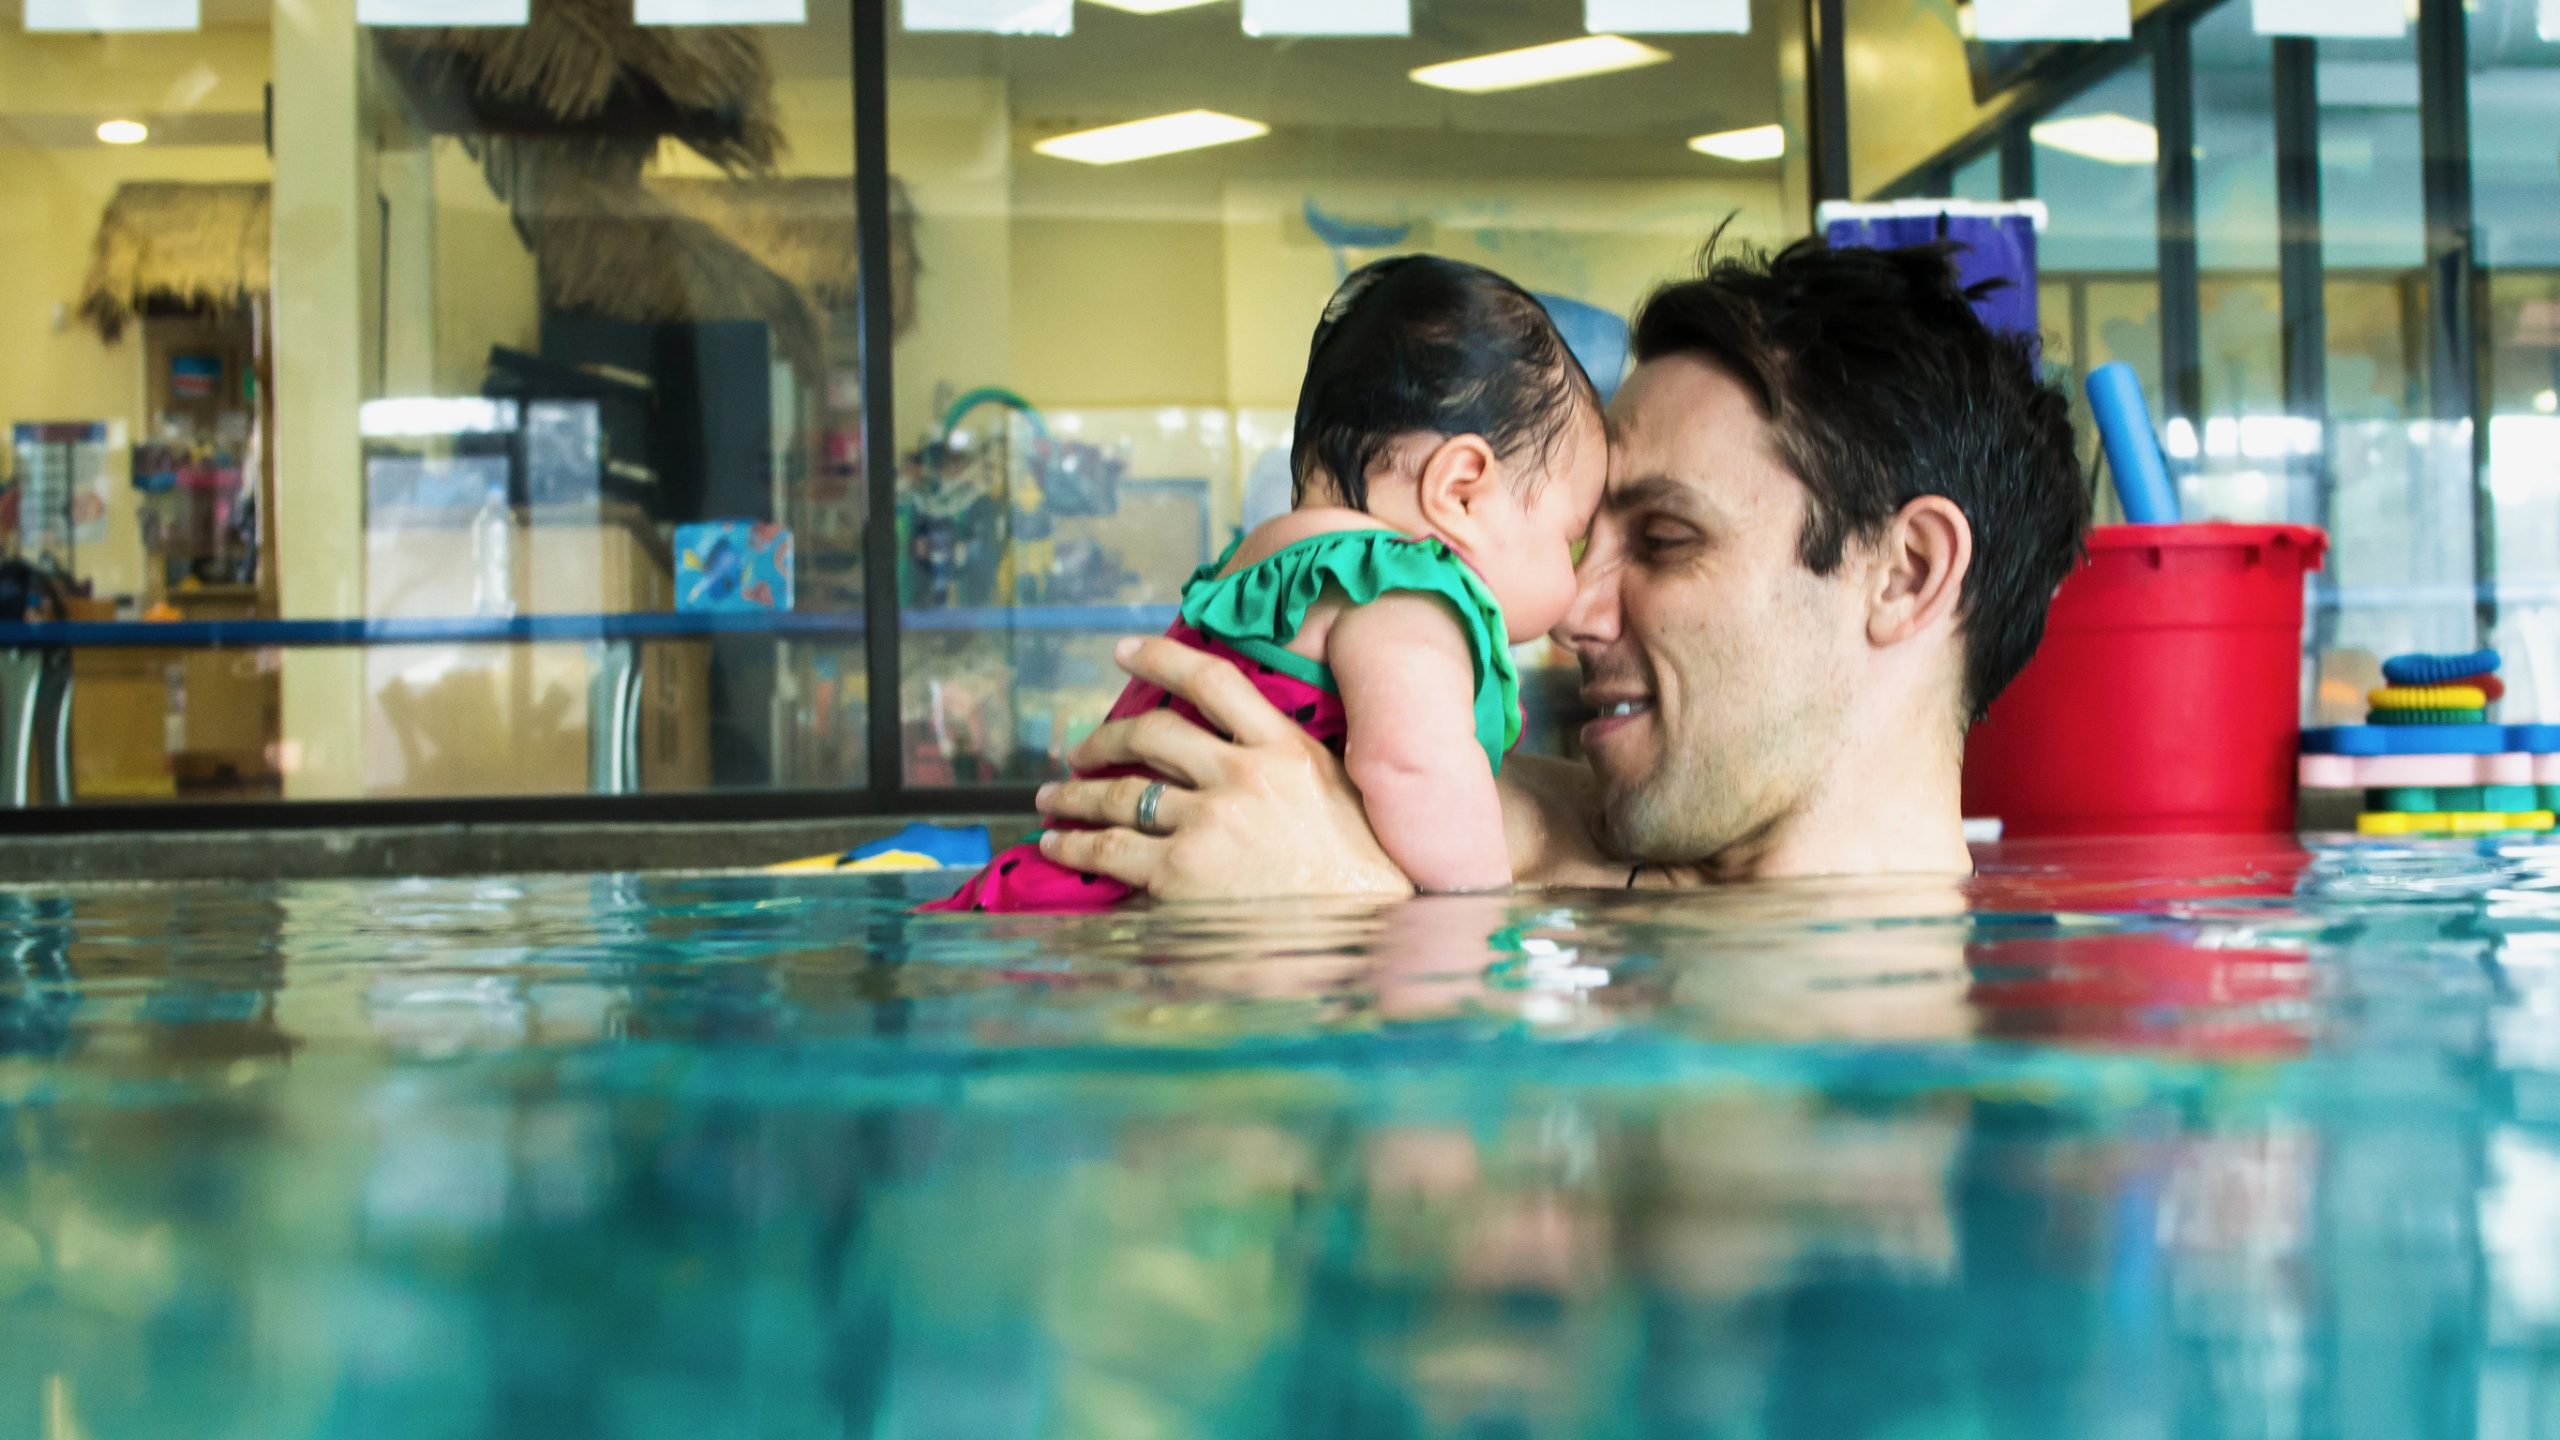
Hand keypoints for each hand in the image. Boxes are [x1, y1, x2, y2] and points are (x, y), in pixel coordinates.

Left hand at [1035, 637, 1413, 900]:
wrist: (1367, 928)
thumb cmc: (1361, 870)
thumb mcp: (1337, 787)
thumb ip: (1286, 757)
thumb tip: (1238, 742)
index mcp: (1283, 746)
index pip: (1212, 681)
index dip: (1159, 658)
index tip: (1124, 651)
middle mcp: (1240, 774)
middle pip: (1151, 734)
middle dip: (1104, 739)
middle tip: (1080, 750)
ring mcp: (1207, 822)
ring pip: (1120, 793)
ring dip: (1076, 794)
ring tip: (1054, 797)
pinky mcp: (1180, 872)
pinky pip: (1110, 848)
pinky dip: (1074, 844)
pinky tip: (1057, 842)